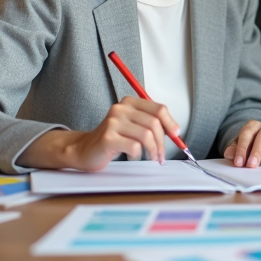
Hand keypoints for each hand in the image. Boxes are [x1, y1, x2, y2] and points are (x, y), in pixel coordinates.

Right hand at [17, 96, 181, 170]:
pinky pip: (134, 146)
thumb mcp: (132, 126)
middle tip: (161, 155)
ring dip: (153, 150)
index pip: (158, 109)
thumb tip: (175, 131)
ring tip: (152, 158)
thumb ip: (150, 124)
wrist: (84, 150)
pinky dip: (138, 154)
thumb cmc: (112, 139)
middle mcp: (121, 109)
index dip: (170, 123)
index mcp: (129, 103)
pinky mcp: (108, 138)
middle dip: (162, 142)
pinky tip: (133, 156)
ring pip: (146, 135)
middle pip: (154, 123)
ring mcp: (112, 122)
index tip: (176, 134)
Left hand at [223, 120, 260, 167]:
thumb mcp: (238, 148)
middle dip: (257, 151)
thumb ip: (234, 150)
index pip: (247, 133)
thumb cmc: (247, 148)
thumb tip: (230, 153)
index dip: (242, 148)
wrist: (259, 147)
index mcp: (253, 126)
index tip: (238, 163)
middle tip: (251, 165)